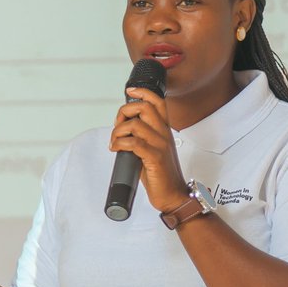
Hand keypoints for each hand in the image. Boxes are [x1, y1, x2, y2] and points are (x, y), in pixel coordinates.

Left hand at [109, 87, 187, 212]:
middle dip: (124, 112)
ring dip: (118, 132)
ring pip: (135, 125)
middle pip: (145, 107)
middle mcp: (164, 133)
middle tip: (117, 126)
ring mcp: (160, 145)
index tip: (130, 91)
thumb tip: (122, 130)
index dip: (143, 92)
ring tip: (115, 142)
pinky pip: (133, 143)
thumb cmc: (161, 174)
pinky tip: (116, 150)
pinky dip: (120, 144)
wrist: (173, 195)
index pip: (158, 102)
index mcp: (164, 130)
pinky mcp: (154, 158)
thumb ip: (142, 136)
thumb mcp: (152, 149)